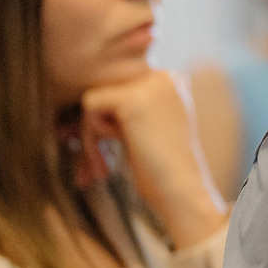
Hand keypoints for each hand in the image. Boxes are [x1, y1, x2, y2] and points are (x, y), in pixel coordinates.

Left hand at [78, 71, 226, 249]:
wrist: (181, 191)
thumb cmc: (162, 170)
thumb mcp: (148, 128)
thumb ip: (127, 108)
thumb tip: (86, 100)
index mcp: (172, 81)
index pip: (121, 88)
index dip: (111, 121)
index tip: (111, 152)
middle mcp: (163, 76)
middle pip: (107, 91)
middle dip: (96, 129)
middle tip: (95, 167)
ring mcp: (149, 85)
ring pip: (96, 98)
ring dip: (92, 135)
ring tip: (103, 167)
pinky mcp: (131, 100)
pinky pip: (89, 104)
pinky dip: (93, 133)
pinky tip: (115, 153)